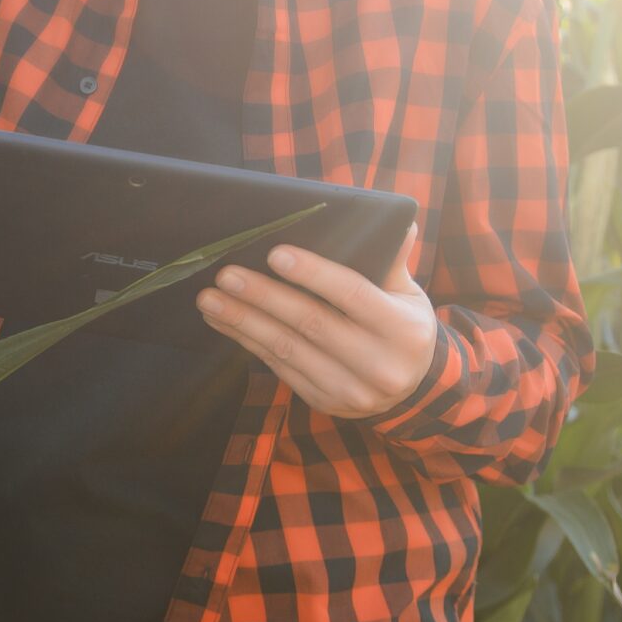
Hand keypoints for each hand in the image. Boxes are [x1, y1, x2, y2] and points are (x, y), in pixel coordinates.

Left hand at [194, 224, 441, 418]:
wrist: (411, 389)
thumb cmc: (402, 326)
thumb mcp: (408, 295)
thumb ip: (394, 261)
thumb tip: (397, 220)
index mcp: (403, 330)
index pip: (353, 295)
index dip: (313, 274)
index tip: (274, 253)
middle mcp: (379, 365)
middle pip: (311, 324)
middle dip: (263, 297)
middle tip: (226, 275)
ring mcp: (350, 390)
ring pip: (287, 349)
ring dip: (243, 322)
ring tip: (209, 299)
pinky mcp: (325, 402)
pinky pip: (278, 368)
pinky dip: (247, 342)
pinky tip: (223, 322)